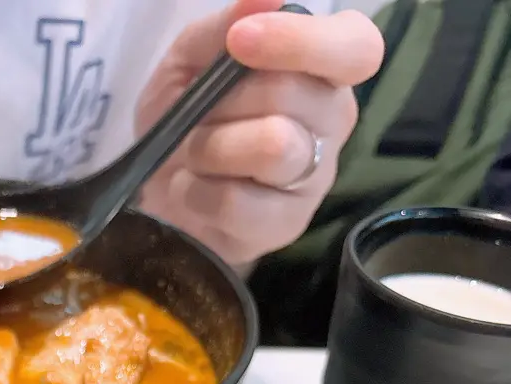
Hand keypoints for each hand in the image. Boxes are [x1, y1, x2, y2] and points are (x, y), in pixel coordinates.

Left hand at [137, 1, 383, 266]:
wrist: (159, 189)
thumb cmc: (187, 115)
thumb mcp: (191, 59)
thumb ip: (224, 27)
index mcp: (325, 66)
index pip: (355, 47)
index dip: (300, 42)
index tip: (241, 42)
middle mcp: (333, 118)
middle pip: (291, 94)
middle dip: (223, 101)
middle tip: (198, 113)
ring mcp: (315, 176)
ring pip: (271, 147)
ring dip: (211, 147)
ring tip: (195, 153)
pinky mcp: (287, 225)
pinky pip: (239, 202)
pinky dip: (198, 192)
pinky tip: (193, 189)